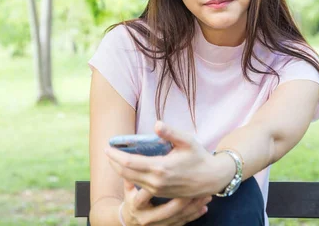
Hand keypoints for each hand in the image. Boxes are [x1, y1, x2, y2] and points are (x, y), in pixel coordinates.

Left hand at [106, 121, 232, 197]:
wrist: (212, 179)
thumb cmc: (199, 157)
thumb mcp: (187, 141)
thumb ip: (171, 132)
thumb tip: (156, 124)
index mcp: (160, 168)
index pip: (129, 163)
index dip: (115, 155)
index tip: (107, 147)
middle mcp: (156, 182)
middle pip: (125, 174)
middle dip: (113, 163)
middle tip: (107, 152)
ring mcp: (157, 190)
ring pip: (131, 181)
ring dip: (119, 170)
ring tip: (114, 159)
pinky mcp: (160, 194)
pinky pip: (138, 186)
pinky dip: (129, 177)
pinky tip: (128, 169)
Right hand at [121, 179, 210, 225]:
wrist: (133, 221)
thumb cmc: (132, 200)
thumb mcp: (128, 190)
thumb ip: (130, 178)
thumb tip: (129, 159)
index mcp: (136, 205)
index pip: (144, 197)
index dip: (156, 189)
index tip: (167, 178)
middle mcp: (147, 218)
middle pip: (167, 210)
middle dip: (182, 200)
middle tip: (195, 189)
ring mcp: (159, 224)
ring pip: (178, 217)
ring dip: (193, 207)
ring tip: (206, 196)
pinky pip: (183, 222)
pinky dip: (194, 214)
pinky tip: (204, 207)